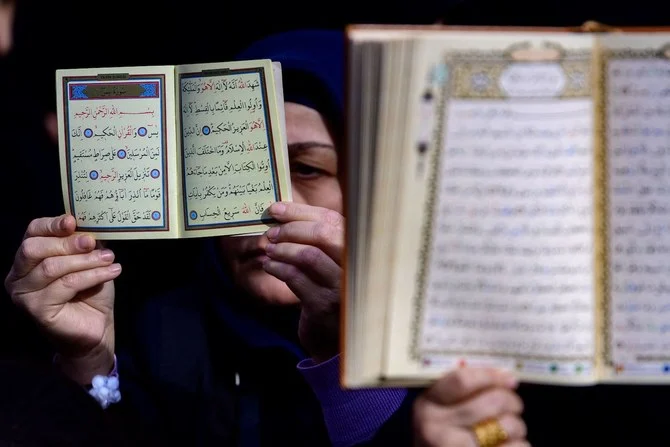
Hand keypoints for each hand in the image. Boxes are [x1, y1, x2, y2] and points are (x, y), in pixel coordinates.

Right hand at [4, 215, 120, 383]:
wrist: (96, 329)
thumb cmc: (90, 293)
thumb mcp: (89, 261)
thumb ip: (84, 243)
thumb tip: (90, 225)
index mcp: (28, 260)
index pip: (31, 233)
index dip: (51, 224)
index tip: (73, 221)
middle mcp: (18, 276)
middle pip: (35, 248)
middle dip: (67, 243)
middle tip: (93, 243)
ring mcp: (23, 295)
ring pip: (52, 267)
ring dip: (85, 260)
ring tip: (109, 259)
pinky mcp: (36, 310)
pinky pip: (66, 285)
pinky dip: (92, 275)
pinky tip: (112, 272)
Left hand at [262, 202, 342, 362]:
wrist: (335, 341)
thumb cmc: (331, 294)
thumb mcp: (333, 264)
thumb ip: (320, 239)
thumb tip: (284, 212)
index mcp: (362, 249)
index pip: (332, 220)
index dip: (301, 212)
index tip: (277, 209)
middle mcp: (358, 266)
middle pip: (323, 234)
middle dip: (291, 229)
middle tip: (271, 233)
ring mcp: (342, 287)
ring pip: (308, 255)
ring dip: (282, 249)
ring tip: (269, 249)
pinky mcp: (324, 305)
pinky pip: (296, 278)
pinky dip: (278, 268)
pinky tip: (269, 266)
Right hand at [413, 368, 527, 446]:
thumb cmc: (443, 436)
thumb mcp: (440, 410)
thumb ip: (460, 392)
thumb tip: (504, 376)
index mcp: (427, 404)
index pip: (462, 380)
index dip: (490, 376)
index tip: (508, 378)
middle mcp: (435, 427)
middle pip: (492, 402)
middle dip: (511, 401)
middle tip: (514, 406)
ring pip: (506, 426)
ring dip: (517, 426)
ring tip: (510, 430)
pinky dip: (520, 444)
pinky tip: (509, 444)